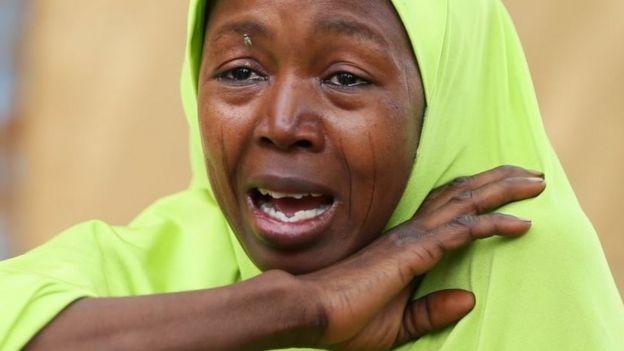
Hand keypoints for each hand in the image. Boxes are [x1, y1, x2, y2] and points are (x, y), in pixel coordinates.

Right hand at [299, 165, 545, 350]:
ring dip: (502, 191)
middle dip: (498, 183)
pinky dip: (491, 224)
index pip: (448, 211)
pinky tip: (519, 223)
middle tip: (532, 175)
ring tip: (534, 182)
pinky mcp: (412, 254)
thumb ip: (433, 311)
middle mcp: (411, 235)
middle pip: (461, 197)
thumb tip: (469, 301)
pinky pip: (460, 233)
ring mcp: (412, 241)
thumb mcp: (399, 324)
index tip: (509, 193)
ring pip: (466, 204)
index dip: (479, 197)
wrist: (312, 313)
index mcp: (406, 246)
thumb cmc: (347, 319)